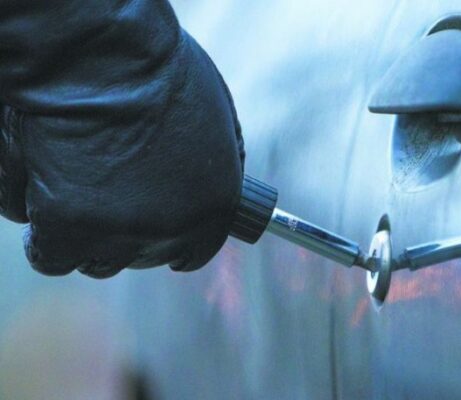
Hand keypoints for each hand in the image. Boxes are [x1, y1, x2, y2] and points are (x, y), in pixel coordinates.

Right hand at [0, 0, 243, 277]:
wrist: (101, 54)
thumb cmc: (155, 71)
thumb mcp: (215, 119)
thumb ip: (211, 167)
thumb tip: (200, 190)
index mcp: (214, 206)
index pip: (193, 251)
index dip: (170, 242)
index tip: (152, 234)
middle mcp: (172, 230)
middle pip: (141, 256)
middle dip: (126, 233)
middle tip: (107, 195)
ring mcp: (121, 235)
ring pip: (97, 260)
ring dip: (87, 235)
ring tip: (76, 186)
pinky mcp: (68, 230)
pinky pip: (51, 256)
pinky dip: (44, 235)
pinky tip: (44, 200)